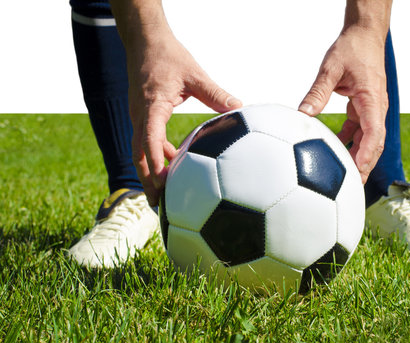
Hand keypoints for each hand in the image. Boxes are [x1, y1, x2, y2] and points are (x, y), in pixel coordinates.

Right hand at [124, 30, 241, 205]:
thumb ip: (216, 93)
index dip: (155, 163)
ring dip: (150, 173)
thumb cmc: (168, 56)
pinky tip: (174, 164)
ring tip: (164, 194)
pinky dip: (157, 156)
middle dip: (147, 180)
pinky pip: (148, 141)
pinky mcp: (144, 116)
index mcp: (151, 107)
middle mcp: (140, 116)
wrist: (144, 42)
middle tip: (159, 204)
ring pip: (140, 151)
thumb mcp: (195, 74)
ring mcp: (139, 117)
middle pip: (139, 155)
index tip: (162, 183)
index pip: (150, 140)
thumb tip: (240, 108)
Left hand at [299, 26, 387, 182]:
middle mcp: (376, 107)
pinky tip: (334, 150)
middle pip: (375, 144)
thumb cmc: (352, 48)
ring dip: (358, 157)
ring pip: (369, 140)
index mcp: (372, 99)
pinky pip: (360, 130)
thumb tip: (302, 114)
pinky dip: (350, 142)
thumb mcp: (331, 68)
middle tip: (352, 188)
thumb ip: (317, 92)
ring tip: (344, 178)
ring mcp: (372, 108)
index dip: (365, 154)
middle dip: (365, 166)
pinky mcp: (364, 107)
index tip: (355, 171)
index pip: (374, 133)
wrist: (365, 35)